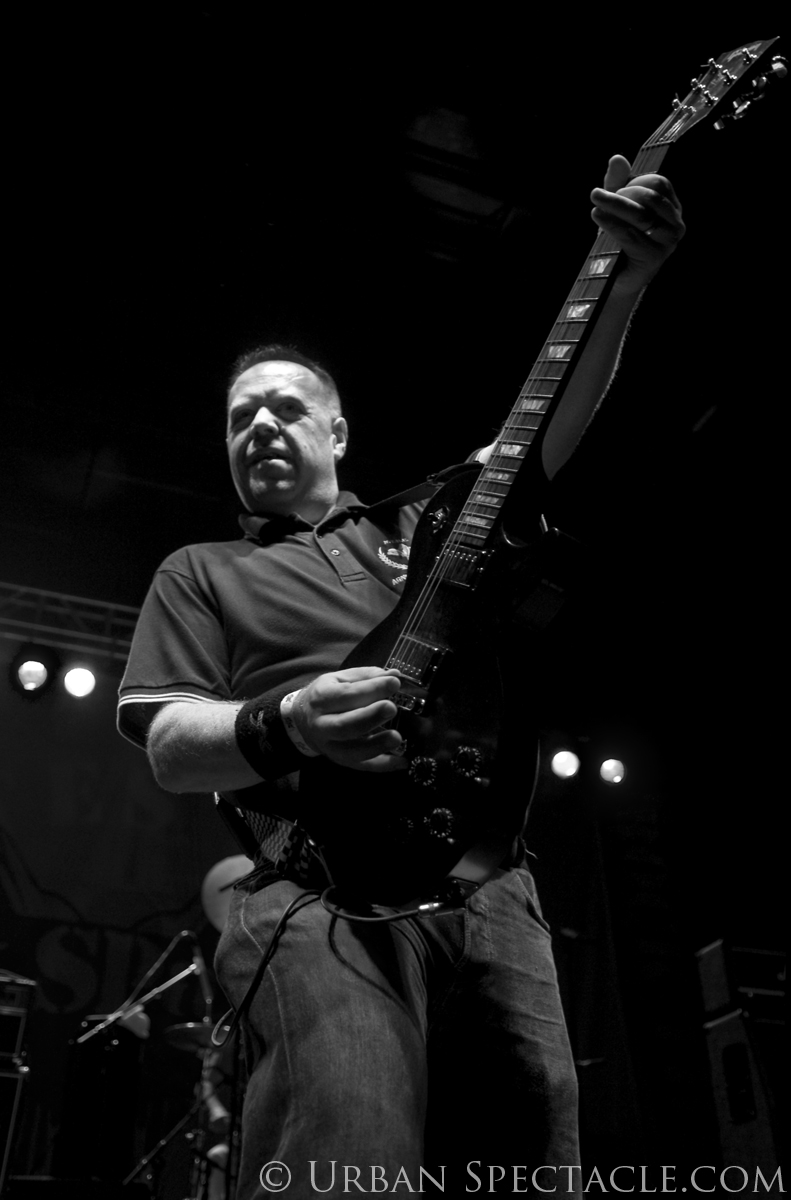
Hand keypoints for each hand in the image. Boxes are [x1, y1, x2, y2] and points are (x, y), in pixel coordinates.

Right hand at [292, 666, 407, 772]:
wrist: (303, 719)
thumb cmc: (327, 696)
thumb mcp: (341, 679)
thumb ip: (367, 676)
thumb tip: (394, 676)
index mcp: (321, 698)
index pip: (346, 694)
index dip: (371, 689)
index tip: (394, 683)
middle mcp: (321, 724)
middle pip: (344, 725)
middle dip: (370, 717)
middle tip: (391, 708)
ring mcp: (330, 746)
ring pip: (351, 751)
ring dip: (376, 746)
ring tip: (396, 737)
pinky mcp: (340, 760)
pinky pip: (362, 766)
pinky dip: (383, 765)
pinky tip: (401, 761)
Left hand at [591, 155, 684, 294]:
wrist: (616, 279)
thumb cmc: (618, 240)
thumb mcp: (617, 209)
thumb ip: (617, 184)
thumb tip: (616, 158)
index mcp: (672, 209)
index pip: (660, 182)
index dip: (634, 180)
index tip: (613, 188)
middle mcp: (676, 225)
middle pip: (651, 195)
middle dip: (621, 192)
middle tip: (597, 195)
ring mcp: (668, 242)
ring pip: (641, 214)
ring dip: (614, 204)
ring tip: (596, 201)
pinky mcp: (654, 257)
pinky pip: (630, 234)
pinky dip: (611, 223)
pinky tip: (597, 216)